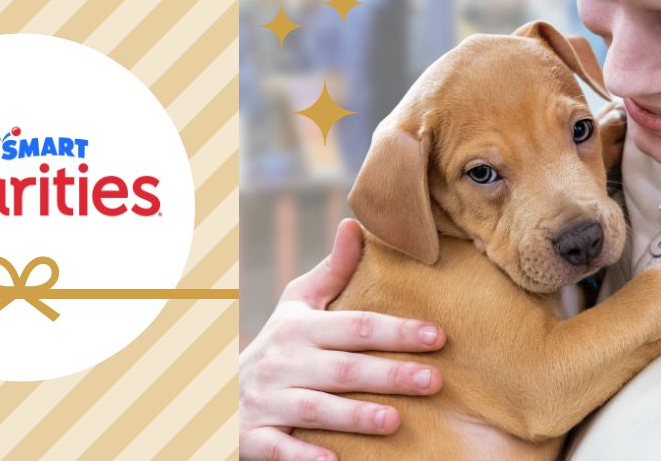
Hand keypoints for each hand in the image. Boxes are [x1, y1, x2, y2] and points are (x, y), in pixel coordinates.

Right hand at [239, 219, 447, 460]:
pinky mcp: (255, 437)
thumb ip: (333, 271)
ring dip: (354, 416)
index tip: (437, 336)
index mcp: (299, 329)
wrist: (222, 393)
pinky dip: (305, 456)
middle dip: (389, 374)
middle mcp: (283, 363)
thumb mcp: (298, 307)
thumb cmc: (280, 345)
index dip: (397, 331)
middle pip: (343, 369)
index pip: (356, 327)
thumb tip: (355, 224)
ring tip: (395, 420)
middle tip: (434, 381)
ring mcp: (267, 402)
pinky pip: (280, 448)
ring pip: (314, 408)